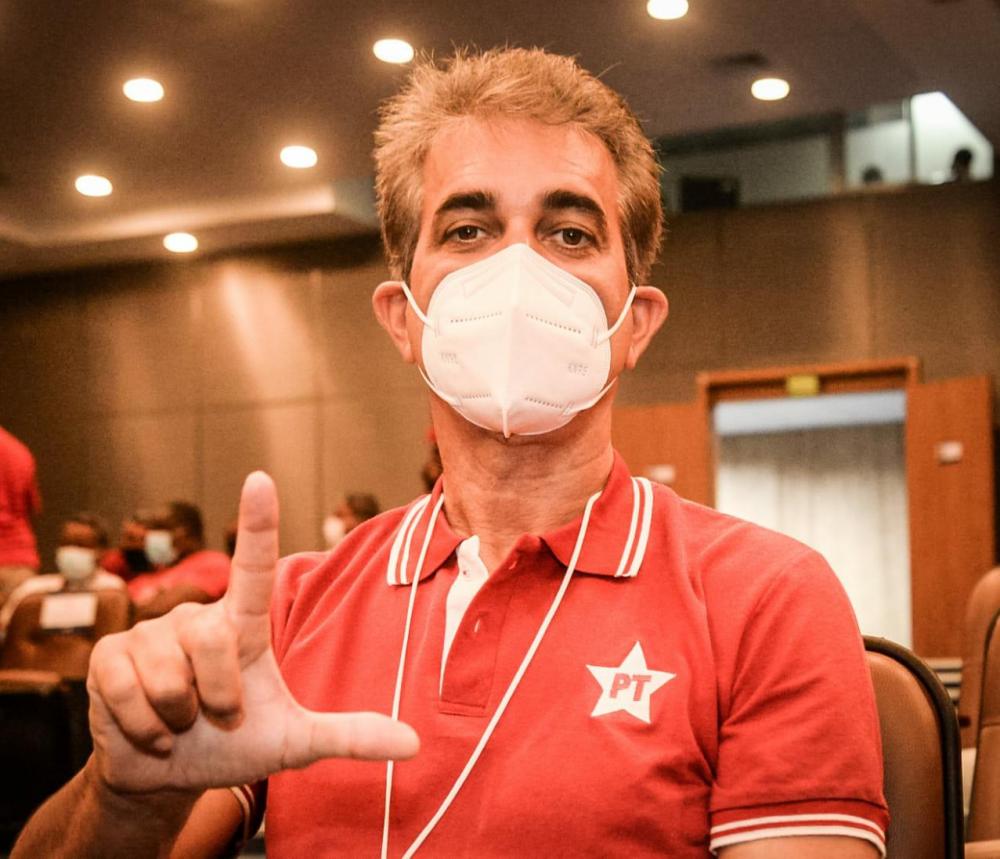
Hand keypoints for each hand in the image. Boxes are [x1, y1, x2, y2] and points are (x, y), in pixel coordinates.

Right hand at [87, 472, 418, 793]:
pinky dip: (144, 727)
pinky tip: (148, 730)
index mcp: (242, 626)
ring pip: (172, 676)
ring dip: (179, 718)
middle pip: (214, 645)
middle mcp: (197, 618)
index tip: (261, 477)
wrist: (167, 774)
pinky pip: (128, 692)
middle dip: (219, 699)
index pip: (251, 566)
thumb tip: (415, 743)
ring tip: (180, 720)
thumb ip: (350, 736)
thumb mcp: (293, 743)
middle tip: (215, 717)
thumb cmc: (232, 744)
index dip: (256, 522)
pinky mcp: (109, 657)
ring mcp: (149, 633)